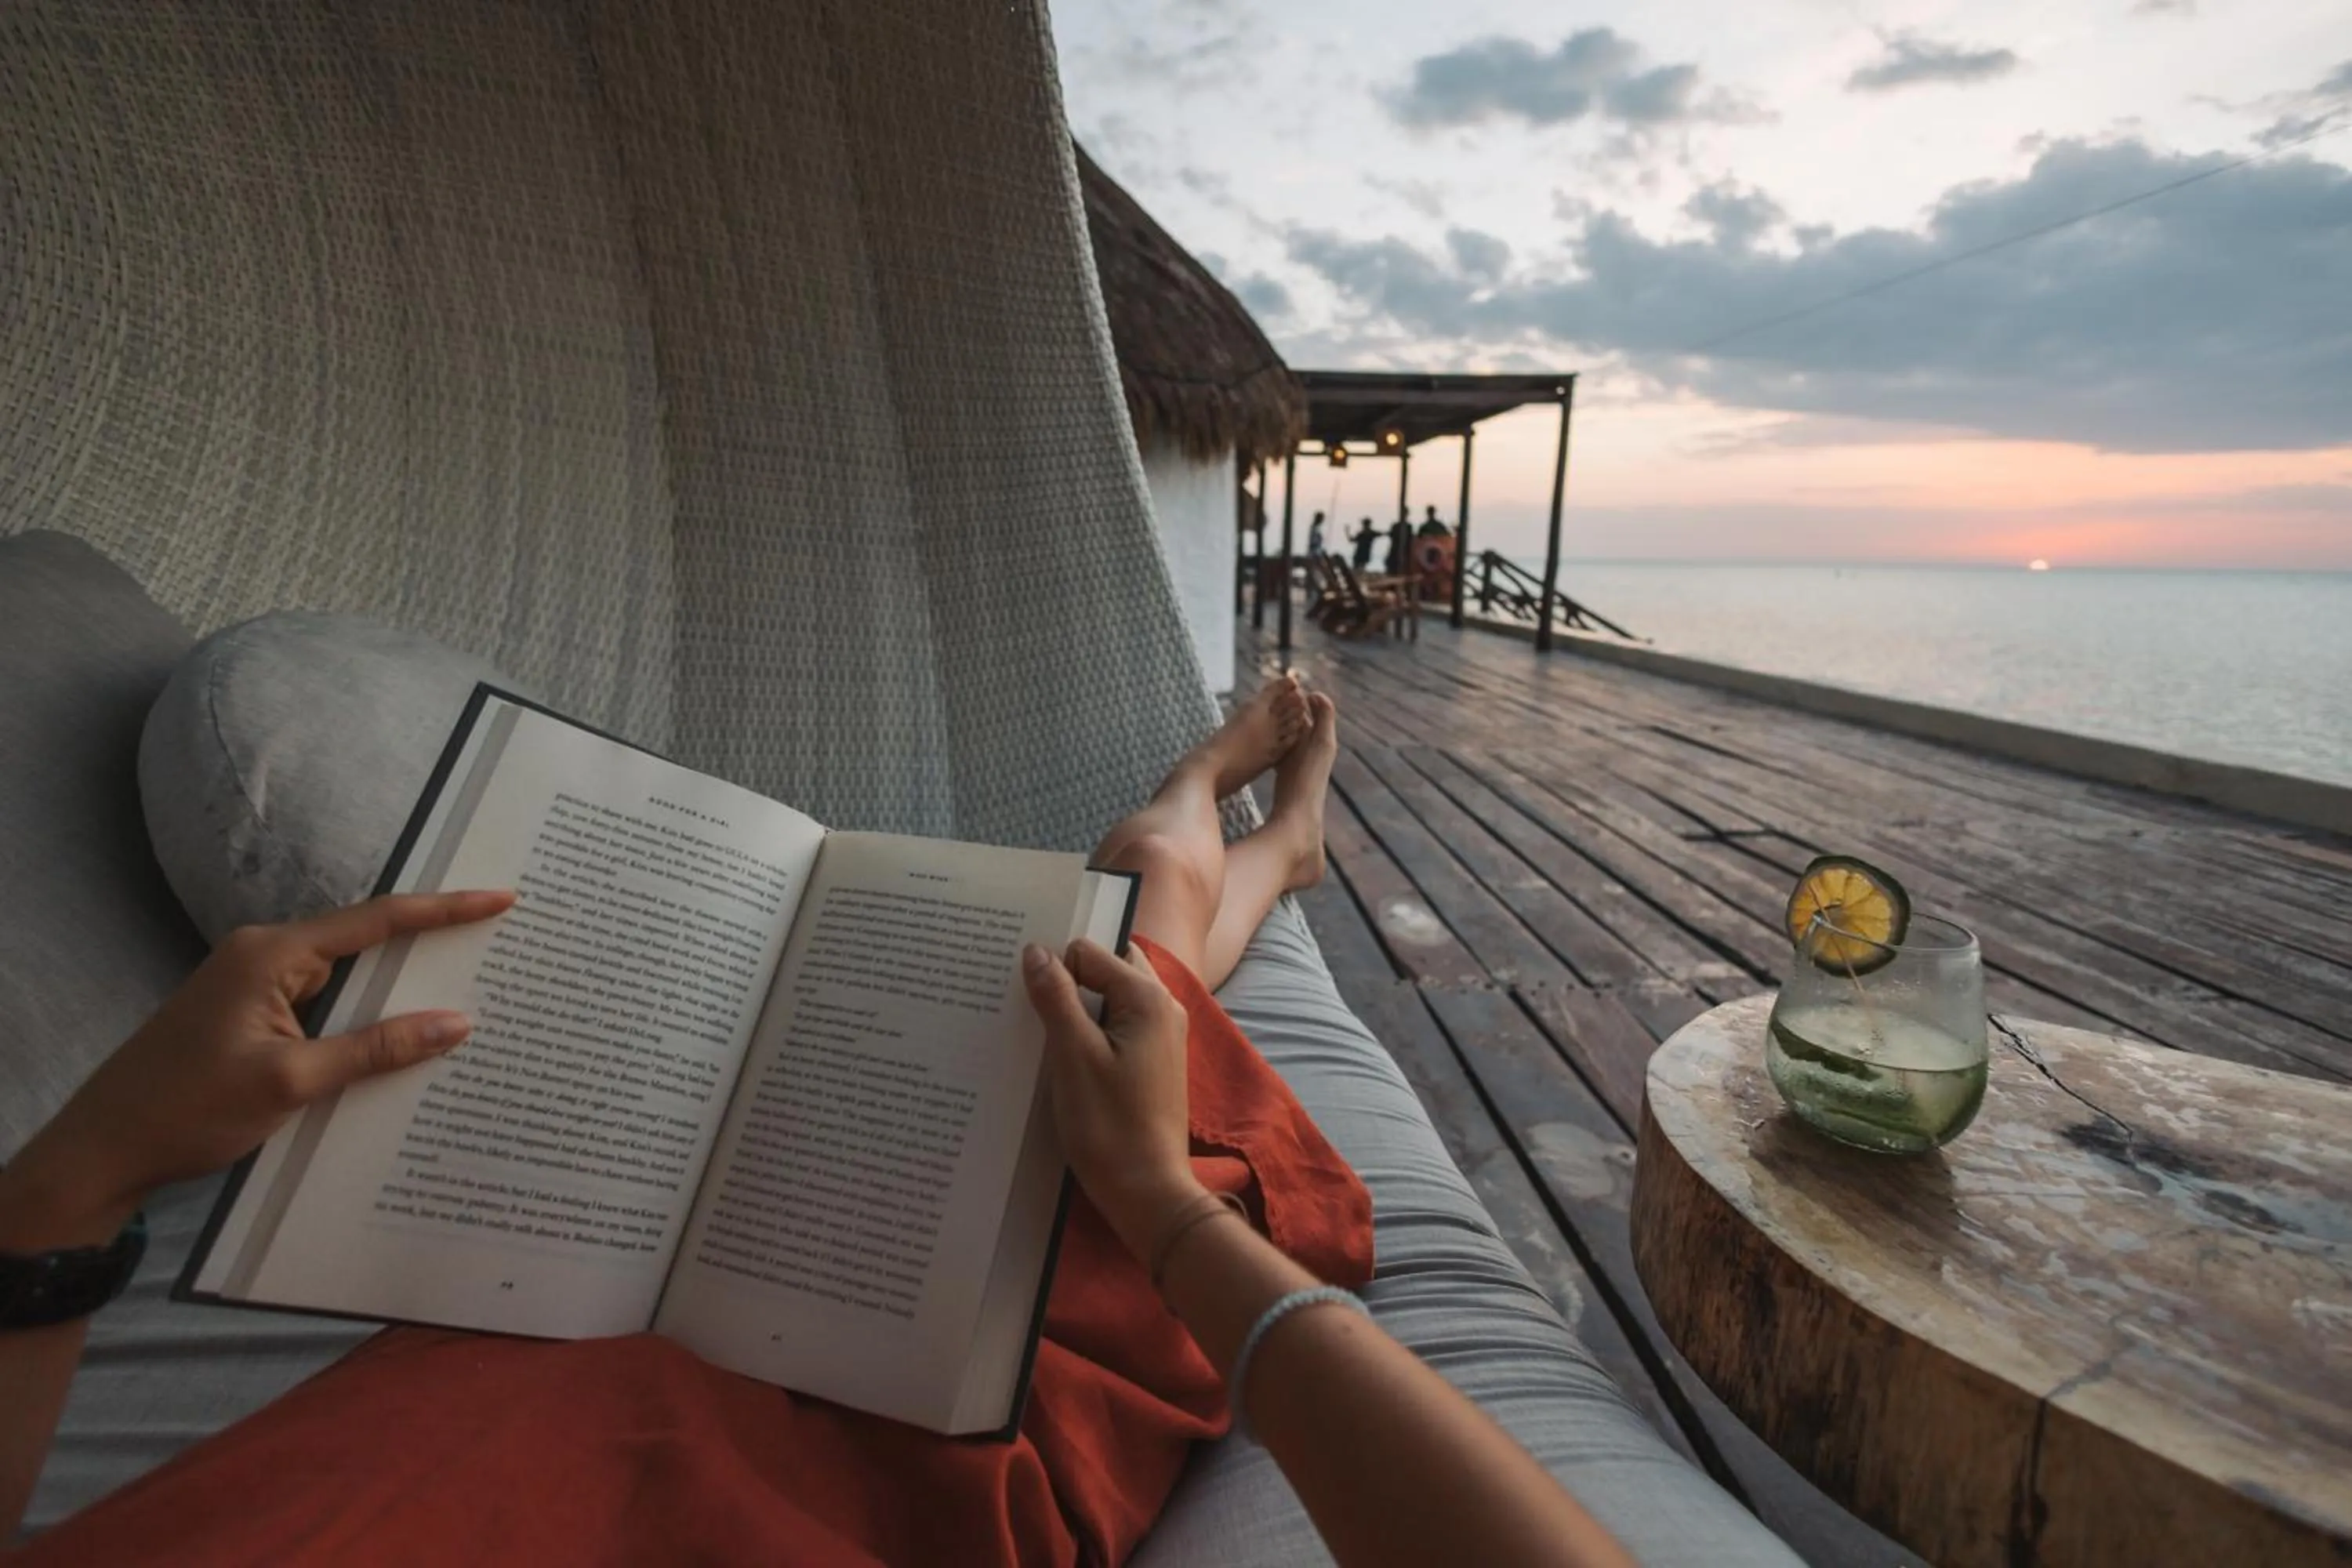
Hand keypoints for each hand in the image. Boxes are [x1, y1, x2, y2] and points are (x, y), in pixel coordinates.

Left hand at [0, 890, 514, 1247]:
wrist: (102, 1153)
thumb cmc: (186, 1110)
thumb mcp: (290, 1082)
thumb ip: (376, 1048)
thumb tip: (457, 1023)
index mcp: (270, 954)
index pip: (375, 921)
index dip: (444, 909)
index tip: (499, 899)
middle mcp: (263, 957)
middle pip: (365, 945)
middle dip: (429, 949)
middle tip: (495, 947)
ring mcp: (254, 990)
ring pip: (347, 984)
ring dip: (396, 996)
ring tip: (465, 1000)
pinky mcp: (251, 1021)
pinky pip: (324, 1011)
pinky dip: (363, 1025)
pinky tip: (400, 1047)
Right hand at [1021, 938, 1205, 1257]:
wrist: (1148, 1191)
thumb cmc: (1108, 1125)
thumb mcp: (1073, 1056)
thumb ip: (1055, 997)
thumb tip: (1035, 950)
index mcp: (1147, 997)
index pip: (1088, 952)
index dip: (1052, 966)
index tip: (1020, 991)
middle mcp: (1163, 1007)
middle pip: (1106, 968)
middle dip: (1067, 978)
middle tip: (1027, 1004)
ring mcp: (1162, 1036)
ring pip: (1111, 998)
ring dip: (1077, 1006)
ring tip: (1037, 1029)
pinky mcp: (1154, 1062)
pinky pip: (1118, 1026)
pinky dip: (1090, 1029)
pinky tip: (1060, 1054)